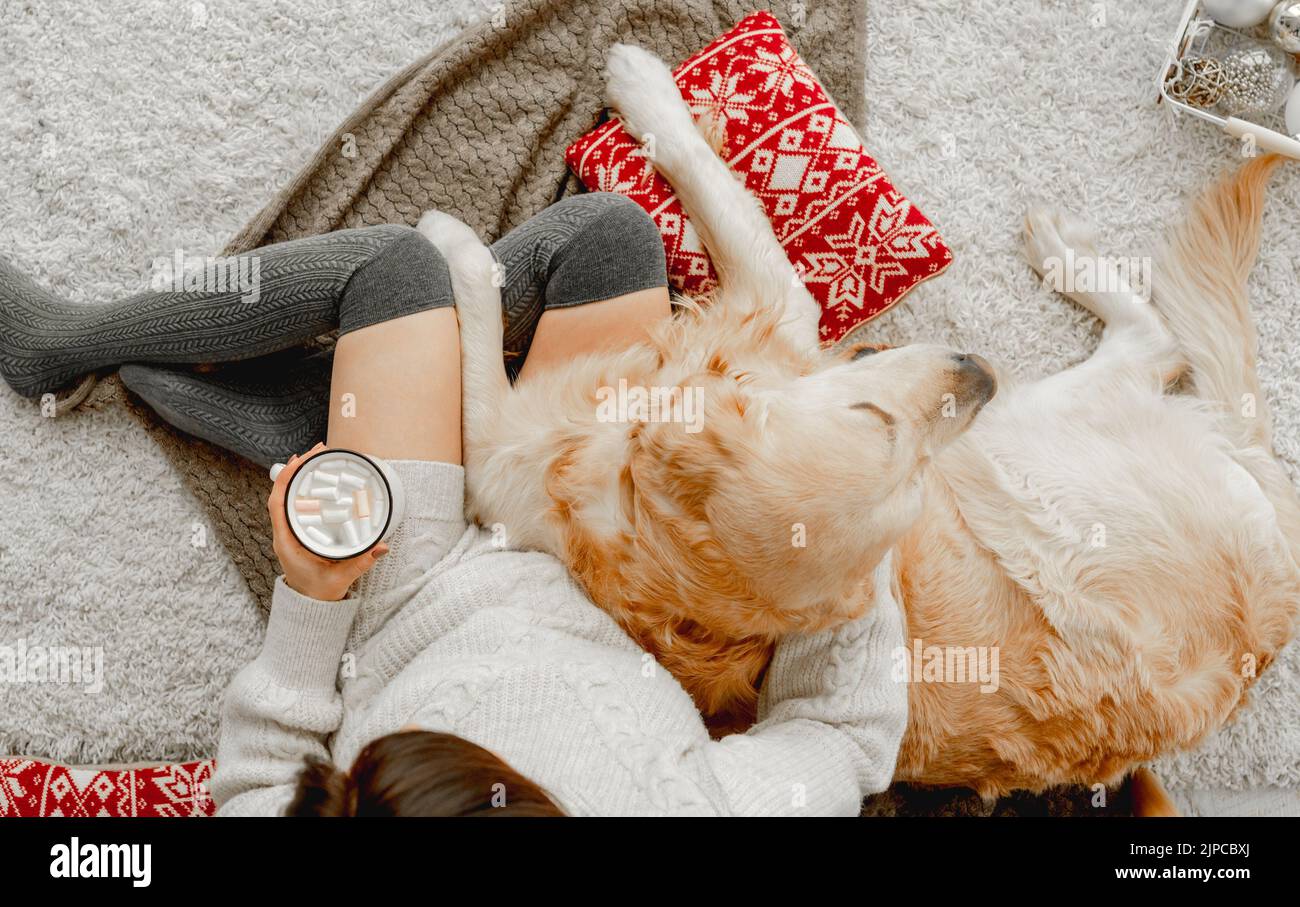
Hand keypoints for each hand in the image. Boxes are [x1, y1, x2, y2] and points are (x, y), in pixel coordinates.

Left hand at [267, 443, 388, 600]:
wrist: (310, 604)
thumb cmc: (319, 591)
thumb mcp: (341, 577)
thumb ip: (361, 562)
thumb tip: (381, 547)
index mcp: (287, 541)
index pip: (278, 503)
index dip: (286, 479)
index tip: (300, 461)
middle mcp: (284, 532)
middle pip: (283, 492)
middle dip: (298, 468)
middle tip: (318, 451)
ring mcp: (290, 531)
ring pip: (288, 496)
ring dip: (301, 476)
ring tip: (318, 458)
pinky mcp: (298, 531)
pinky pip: (296, 504)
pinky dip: (305, 488)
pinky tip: (317, 479)